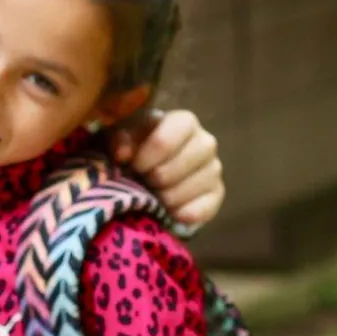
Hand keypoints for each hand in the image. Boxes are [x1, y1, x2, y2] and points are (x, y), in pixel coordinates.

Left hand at [110, 109, 223, 231]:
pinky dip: (184, 213)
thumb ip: (120, 140)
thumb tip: (122, 154)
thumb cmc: (135, 146)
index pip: (165, 140)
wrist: (148, 170)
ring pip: (192, 188)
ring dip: (168, 197)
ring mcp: (213, 168)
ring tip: (154, 195)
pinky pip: (204, 208)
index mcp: (183, 121)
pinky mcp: (216, 193)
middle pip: (181, 165)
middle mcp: (205, 142)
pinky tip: (170, 212)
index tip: (133, 166)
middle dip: (157, 178)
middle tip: (144, 182)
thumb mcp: (122, 137)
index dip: (146, 157)